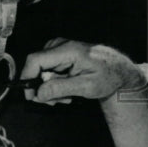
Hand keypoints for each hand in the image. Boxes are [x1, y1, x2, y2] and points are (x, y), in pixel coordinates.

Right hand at [21, 39, 147, 104]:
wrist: (119, 70)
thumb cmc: (109, 76)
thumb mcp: (87, 87)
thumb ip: (61, 88)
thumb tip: (39, 93)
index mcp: (69, 50)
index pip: (35, 60)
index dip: (28, 79)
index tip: (31, 96)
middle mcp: (62, 45)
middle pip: (36, 67)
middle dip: (43, 88)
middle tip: (57, 101)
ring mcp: (60, 48)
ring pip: (41, 70)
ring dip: (50, 88)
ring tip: (67, 96)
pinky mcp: (60, 53)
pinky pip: (48, 69)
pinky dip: (54, 82)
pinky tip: (66, 89)